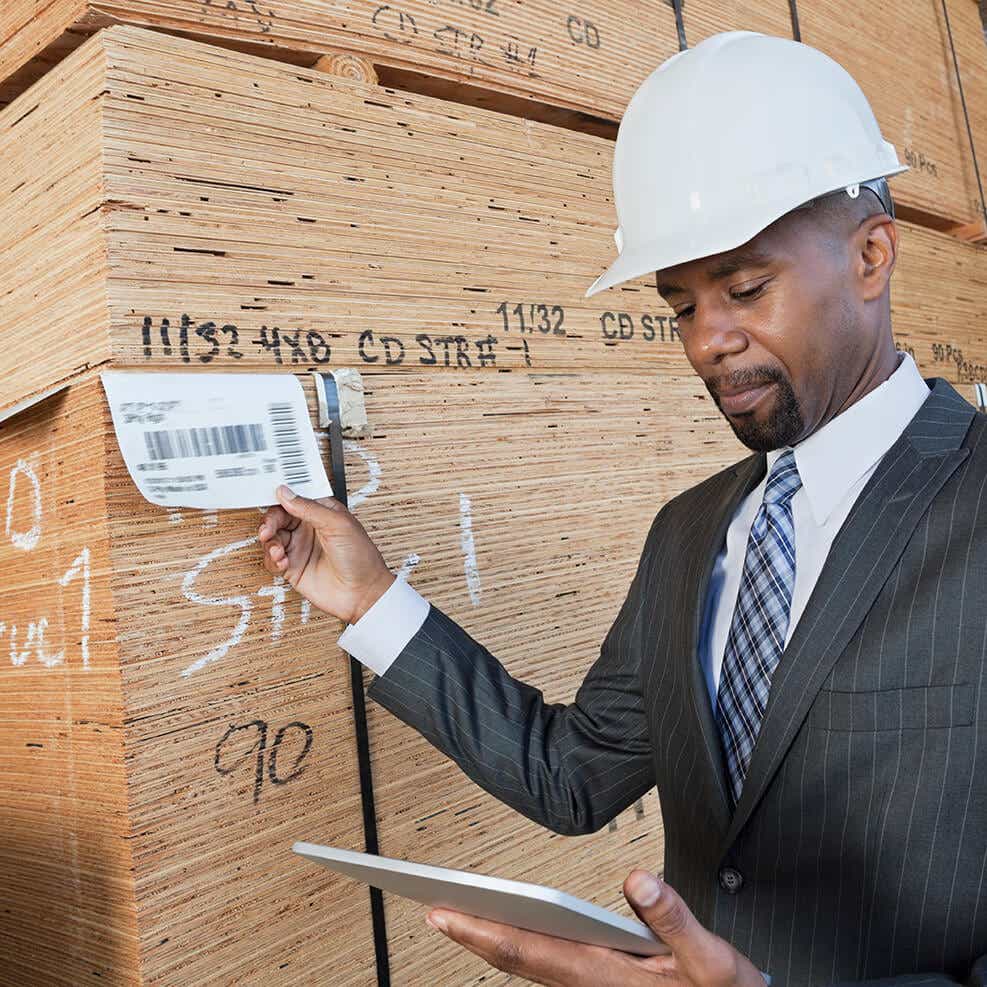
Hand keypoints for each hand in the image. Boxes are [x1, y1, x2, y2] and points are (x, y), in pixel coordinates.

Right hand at [257, 485, 395, 623]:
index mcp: (322, 512)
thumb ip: (309, 508)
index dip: (280, 498)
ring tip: (279, 551)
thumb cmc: (361, 558)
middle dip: (270, 522)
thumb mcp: (338, 524)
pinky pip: (272, 560)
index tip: (270, 500)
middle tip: (268, 531)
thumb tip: (286, 493)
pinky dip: (272, 560)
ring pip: (272, 538)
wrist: (362, 593)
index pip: (295, 498)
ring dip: (270, 542)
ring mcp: (301, 548)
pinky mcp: (293, 568)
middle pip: (279, 518)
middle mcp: (309, 528)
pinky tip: (283, 562)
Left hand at [424, 870, 766, 986]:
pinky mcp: (601, 984)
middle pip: (516, 958)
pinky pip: (546, 966)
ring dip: (489, 939)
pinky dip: (518, 946)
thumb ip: (674, 919)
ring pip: (528, 964)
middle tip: (431, 907)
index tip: (443, 912)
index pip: (529, 951)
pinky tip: (510, 930)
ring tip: (458, 912)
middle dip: (470, 933)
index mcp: (607, 976)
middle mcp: (590, 984)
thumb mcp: (714, 962)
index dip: (481, 931)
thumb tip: (635, 879)